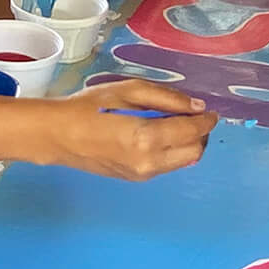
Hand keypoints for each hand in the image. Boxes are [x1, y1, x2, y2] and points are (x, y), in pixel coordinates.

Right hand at [53, 79, 216, 179]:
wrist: (58, 136)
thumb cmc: (89, 107)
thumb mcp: (128, 90)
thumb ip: (166, 97)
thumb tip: (197, 106)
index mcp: (146, 137)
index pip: (192, 131)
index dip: (206, 120)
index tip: (211, 110)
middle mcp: (149, 161)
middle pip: (194, 152)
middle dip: (200, 134)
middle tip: (194, 115)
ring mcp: (142, 174)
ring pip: (183, 162)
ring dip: (188, 143)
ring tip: (175, 122)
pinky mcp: (136, 179)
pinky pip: (166, 166)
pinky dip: (173, 151)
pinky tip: (160, 134)